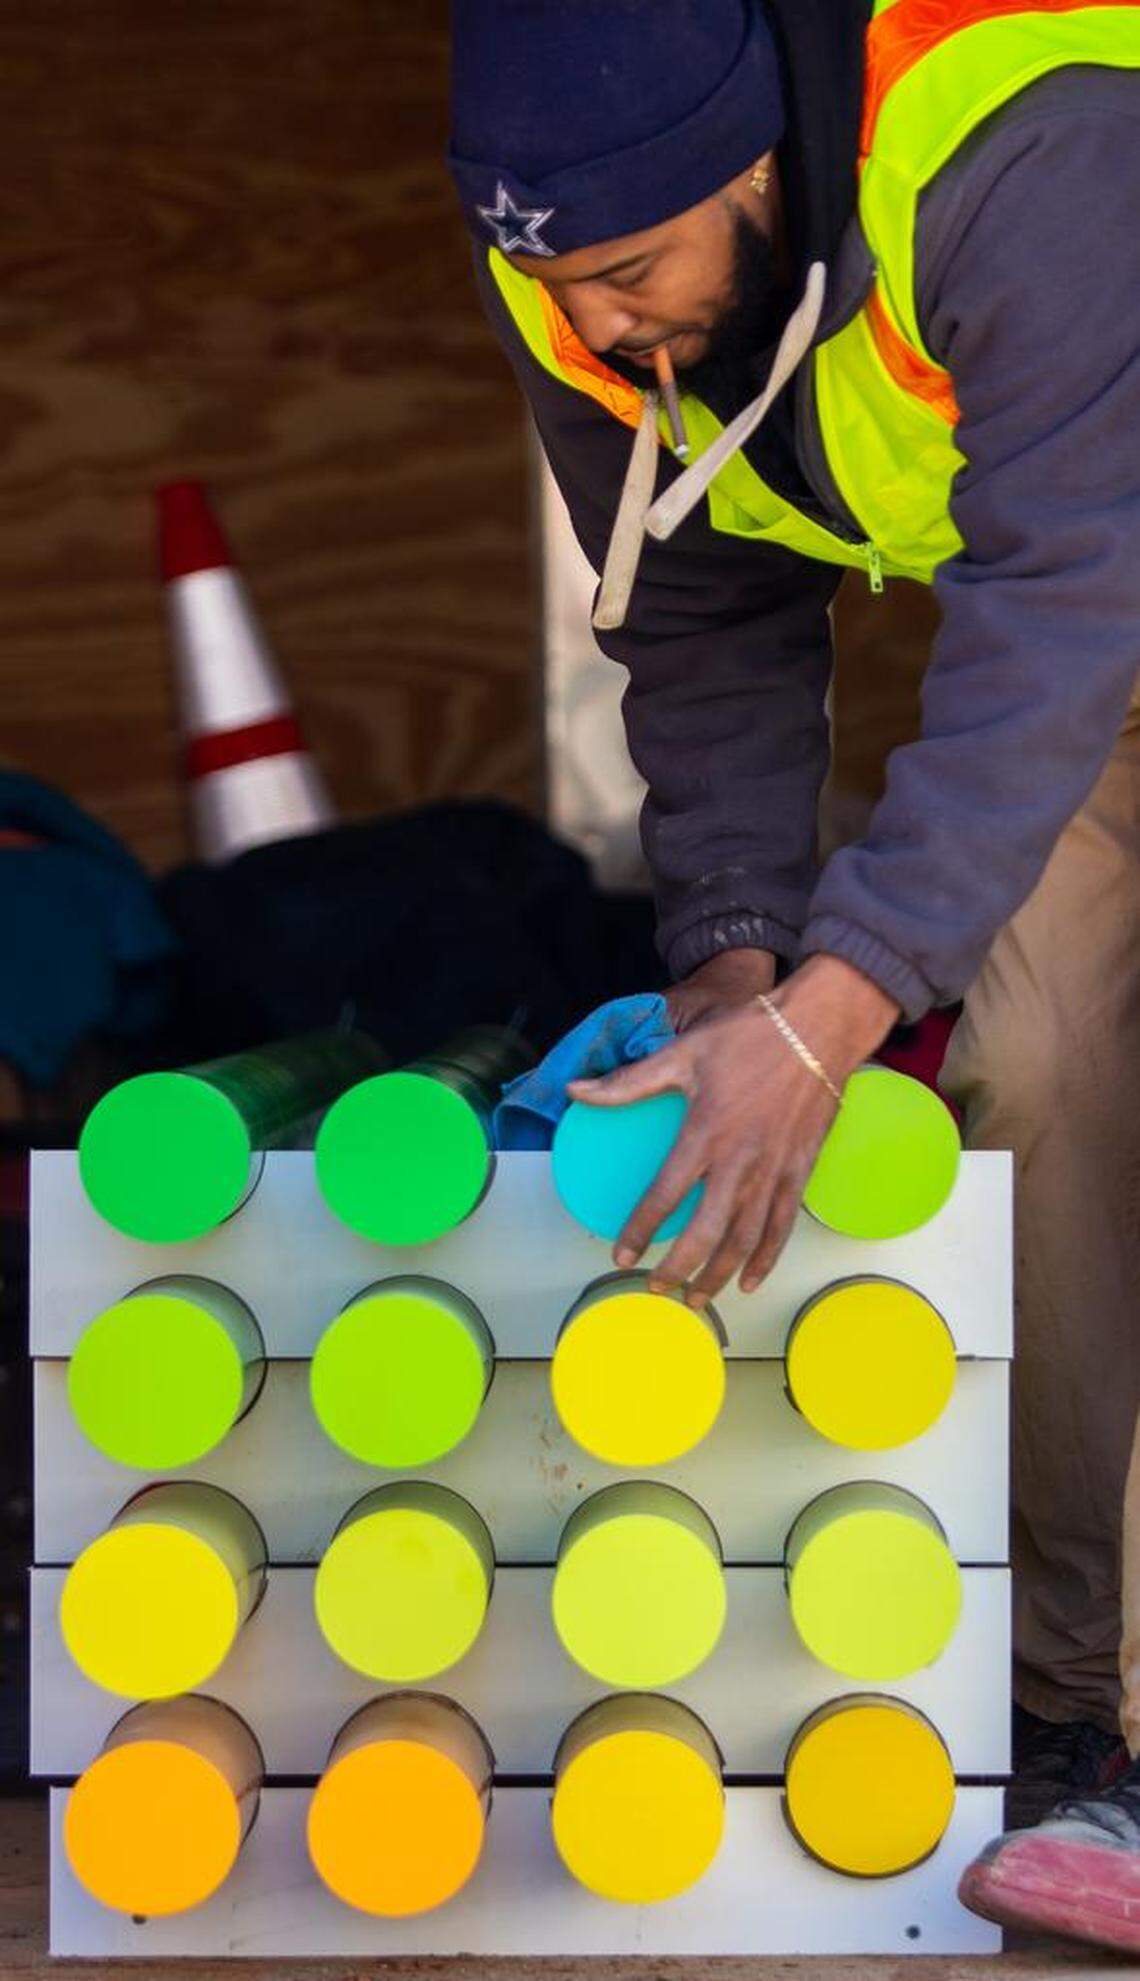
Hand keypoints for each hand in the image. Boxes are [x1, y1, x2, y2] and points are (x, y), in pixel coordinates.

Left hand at [567, 955, 900, 1303]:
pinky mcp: (800, 1171)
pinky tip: (749, 1281)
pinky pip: (782, 1226)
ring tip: (696, 1299)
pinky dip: (766, 1259)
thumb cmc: (749, 1036)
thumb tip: (576, 1091)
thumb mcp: (683, 1053)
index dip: (640, 1231)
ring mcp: (774, 1170)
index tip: (621, 1256)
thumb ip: (628, 1081)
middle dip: (679, 1268)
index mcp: (705, 1133)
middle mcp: (740, 1161)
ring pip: (745, 1240)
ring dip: (718, 1275)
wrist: (820, 1028)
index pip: (664, 1196)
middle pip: (706, 1233)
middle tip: (656, 1288)